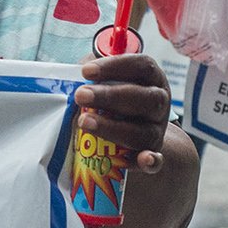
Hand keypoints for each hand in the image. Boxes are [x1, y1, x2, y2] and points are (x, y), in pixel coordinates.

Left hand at [75, 54, 171, 171]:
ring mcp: (157, 130)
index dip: (115, 66)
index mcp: (151, 78)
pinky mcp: (152, 154)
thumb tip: (69, 75)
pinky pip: (157, 160)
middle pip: (145, 98)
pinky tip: (143, 160)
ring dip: (113, 128)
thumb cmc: (113, 100)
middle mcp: (158, 103)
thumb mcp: (106, 81)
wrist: (133, 132)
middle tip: (80, 95)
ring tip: (84, 122)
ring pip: (144, 131)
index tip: (86, 71)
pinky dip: (151, 161)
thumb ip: (95, 75)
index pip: (142, 66)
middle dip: (111, 96)